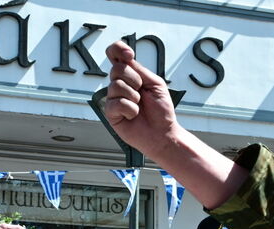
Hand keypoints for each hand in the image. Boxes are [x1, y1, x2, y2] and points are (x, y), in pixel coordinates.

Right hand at [104, 42, 181, 160]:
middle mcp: (119, 85)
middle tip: (142, 91)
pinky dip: (129, 109)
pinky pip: (115, 103)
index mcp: (130, 75)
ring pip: (116, 86)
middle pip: (116, 69)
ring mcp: (114, 98)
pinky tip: (134, 115)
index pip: (115, 55)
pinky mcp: (111, 113)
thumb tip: (125, 59)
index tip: (129, 55)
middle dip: (134, 79)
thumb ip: (140, 70)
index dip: (118, 49)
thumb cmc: (161, 111)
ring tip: (139, 106)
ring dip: (133, 96)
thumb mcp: (155, 83)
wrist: (163, 133)